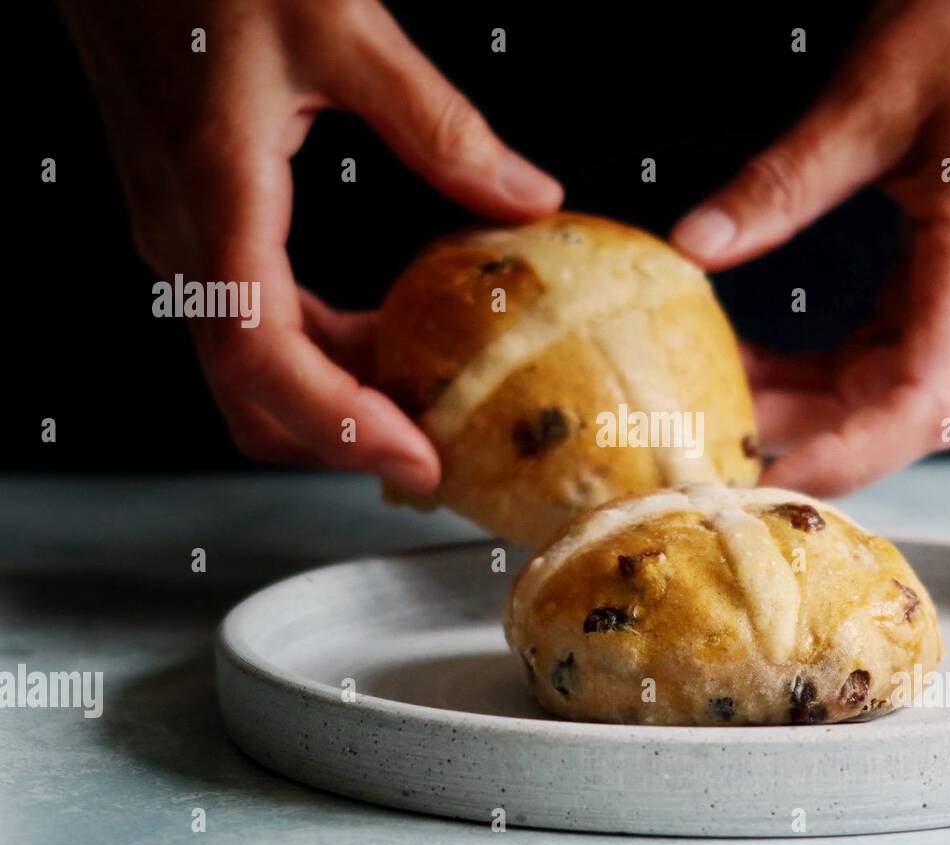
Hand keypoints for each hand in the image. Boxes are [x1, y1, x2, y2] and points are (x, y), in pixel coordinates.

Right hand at [58, 0, 562, 493]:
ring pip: (253, 370)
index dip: (339, 423)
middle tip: (437, 457)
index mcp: (214, 199)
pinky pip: (258, 325)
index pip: (261, 356)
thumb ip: (438, 121)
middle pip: (253, 392)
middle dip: (344, 437)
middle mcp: (187, 239)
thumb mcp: (340, 27)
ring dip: (336, 402)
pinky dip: (323, 357)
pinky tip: (390, 342)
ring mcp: (187, 239)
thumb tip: (524, 197)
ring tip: (428, 409)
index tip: (415, 459)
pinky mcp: (200, 228)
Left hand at [672, 0, 949, 495]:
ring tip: (714, 402)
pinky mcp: (945, 274)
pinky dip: (813, 368)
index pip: (920, 402)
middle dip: (801, 437)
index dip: (846, 455)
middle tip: (708, 442)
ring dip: (800, 406)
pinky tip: (751, 361)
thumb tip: (692, 248)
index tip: (768, 478)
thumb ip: (779, 184)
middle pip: (893, 412)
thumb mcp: (870, 98)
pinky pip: (876, 350)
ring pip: (879, 388)